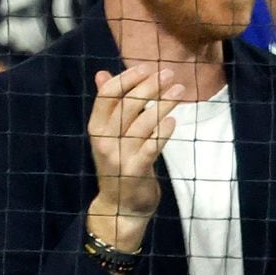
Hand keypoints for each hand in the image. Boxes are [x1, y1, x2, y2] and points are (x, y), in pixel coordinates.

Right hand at [86, 63, 182, 246]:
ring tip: (179, 91)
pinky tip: (173, 120)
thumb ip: (108, 105)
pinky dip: (163, 131)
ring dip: (163, 103)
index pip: (107, 94)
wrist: (120, 207)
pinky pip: (152, 146)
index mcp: (96, 128)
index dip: (127, 78)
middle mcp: (105, 140)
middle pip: (127, 104)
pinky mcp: (135, 170)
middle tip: (169, 74)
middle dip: (150, 85)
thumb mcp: (108, 134)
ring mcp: (119, 156)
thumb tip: (102, 73)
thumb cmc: (118, 164)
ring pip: (143, 122)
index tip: (147, 67)